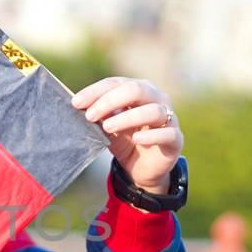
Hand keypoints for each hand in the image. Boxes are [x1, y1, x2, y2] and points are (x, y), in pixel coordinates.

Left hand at [71, 77, 183, 193]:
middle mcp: (156, 99)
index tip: (76, 103)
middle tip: (90, 115)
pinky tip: (137, 138)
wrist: (142, 168)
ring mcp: (169, 118)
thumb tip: (78, 105)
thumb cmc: (125, 140)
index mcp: (138, 90)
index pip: (116, 83)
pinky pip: (167, 133)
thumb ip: (98, 116)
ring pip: (152, 110)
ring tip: (107, 127)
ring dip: (127, 117)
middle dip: (110, 101)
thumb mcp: (108, 127)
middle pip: (136, 90)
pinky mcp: (175, 139)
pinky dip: (151, 135)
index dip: (95, 91)